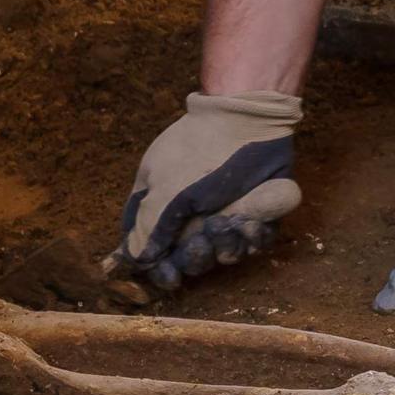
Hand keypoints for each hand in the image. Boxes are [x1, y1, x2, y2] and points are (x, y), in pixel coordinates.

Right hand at [115, 90, 304, 292]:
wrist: (247, 118)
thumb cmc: (199, 150)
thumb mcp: (165, 188)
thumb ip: (149, 227)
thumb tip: (136, 260)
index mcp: (160, 205)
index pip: (154, 248)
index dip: (161, 267)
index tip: (170, 276)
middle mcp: (192, 214)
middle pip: (192, 256)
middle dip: (197, 256)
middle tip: (202, 241)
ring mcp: (226, 212)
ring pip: (225, 252)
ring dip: (226, 246)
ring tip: (227, 224)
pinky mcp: (258, 211)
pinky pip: (256, 240)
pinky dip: (254, 237)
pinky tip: (250, 223)